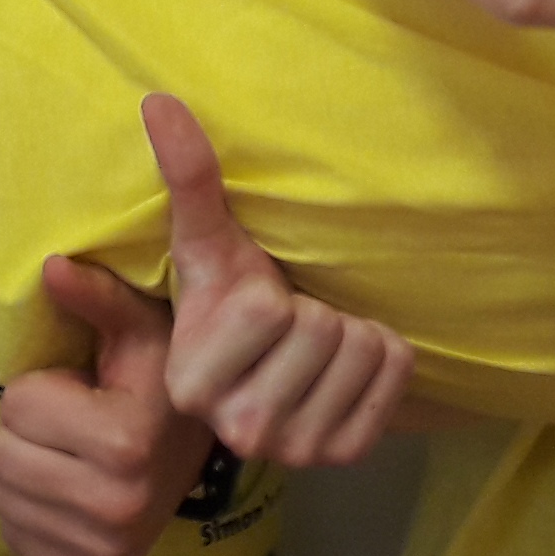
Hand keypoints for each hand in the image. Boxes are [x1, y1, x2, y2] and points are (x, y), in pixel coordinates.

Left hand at [0, 256, 213, 555]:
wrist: (198, 456)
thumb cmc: (160, 383)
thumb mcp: (139, 331)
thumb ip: (97, 298)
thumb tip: (50, 266)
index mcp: (125, 442)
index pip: (17, 405)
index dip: (43, 389)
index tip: (83, 393)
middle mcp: (116, 506)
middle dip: (26, 431)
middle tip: (71, 427)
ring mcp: (105, 551)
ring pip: (1, 497)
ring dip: (24, 471)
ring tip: (71, 458)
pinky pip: (14, 536)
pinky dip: (31, 512)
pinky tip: (71, 495)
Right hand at [146, 94, 411, 466]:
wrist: (281, 365)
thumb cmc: (238, 299)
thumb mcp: (212, 245)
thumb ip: (189, 178)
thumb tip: (159, 100)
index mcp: (192, 384)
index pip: (269, 310)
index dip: (270, 292)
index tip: (253, 307)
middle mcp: (240, 432)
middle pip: (322, 330)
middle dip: (316, 310)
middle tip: (292, 325)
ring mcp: (296, 451)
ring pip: (361, 350)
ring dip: (352, 330)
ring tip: (319, 342)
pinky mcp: (347, 455)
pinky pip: (395, 373)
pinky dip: (386, 356)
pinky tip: (350, 364)